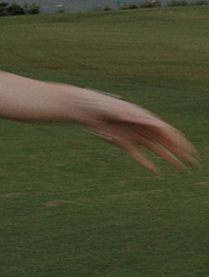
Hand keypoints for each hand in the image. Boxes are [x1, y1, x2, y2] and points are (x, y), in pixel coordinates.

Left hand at [80, 95, 196, 172]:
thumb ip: (136, 116)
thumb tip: (156, 123)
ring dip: (168, 159)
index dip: (180, 143)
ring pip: (155, 149)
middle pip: (165, 142)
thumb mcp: (118, 109)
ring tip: (181, 168)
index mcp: (144, 118)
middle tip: (193, 163)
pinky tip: (156, 172)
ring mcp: (133, 135)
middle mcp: (141, 127)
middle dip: (180, 153)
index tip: (191, 152)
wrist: (83, 108)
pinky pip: (138, 154)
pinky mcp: (122, 141)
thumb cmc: (101, 105)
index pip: (167, 132)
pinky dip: (147, 163)